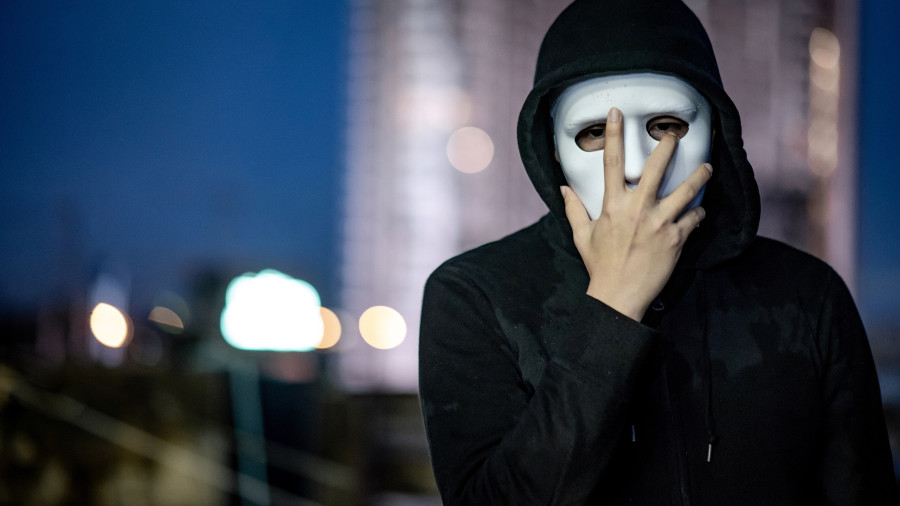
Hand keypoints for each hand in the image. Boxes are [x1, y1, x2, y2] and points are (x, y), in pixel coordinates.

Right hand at [561, 107, 711, 320]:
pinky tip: (699, 212)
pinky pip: (693, 218)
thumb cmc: (599, 266)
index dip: (613, 134)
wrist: (618, 296)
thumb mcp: (582, 236)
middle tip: (675, 134)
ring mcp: (659, 223)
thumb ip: (574, 209)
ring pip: (685, 190)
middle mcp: (637, 209)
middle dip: (667, 146)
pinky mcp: (675, 239)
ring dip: (699, 175)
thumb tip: (563, 189)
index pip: (611, 162)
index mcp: (612, 206)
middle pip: (656, 167)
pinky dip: (698, 213)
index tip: (617, 113)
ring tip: (707, 167)